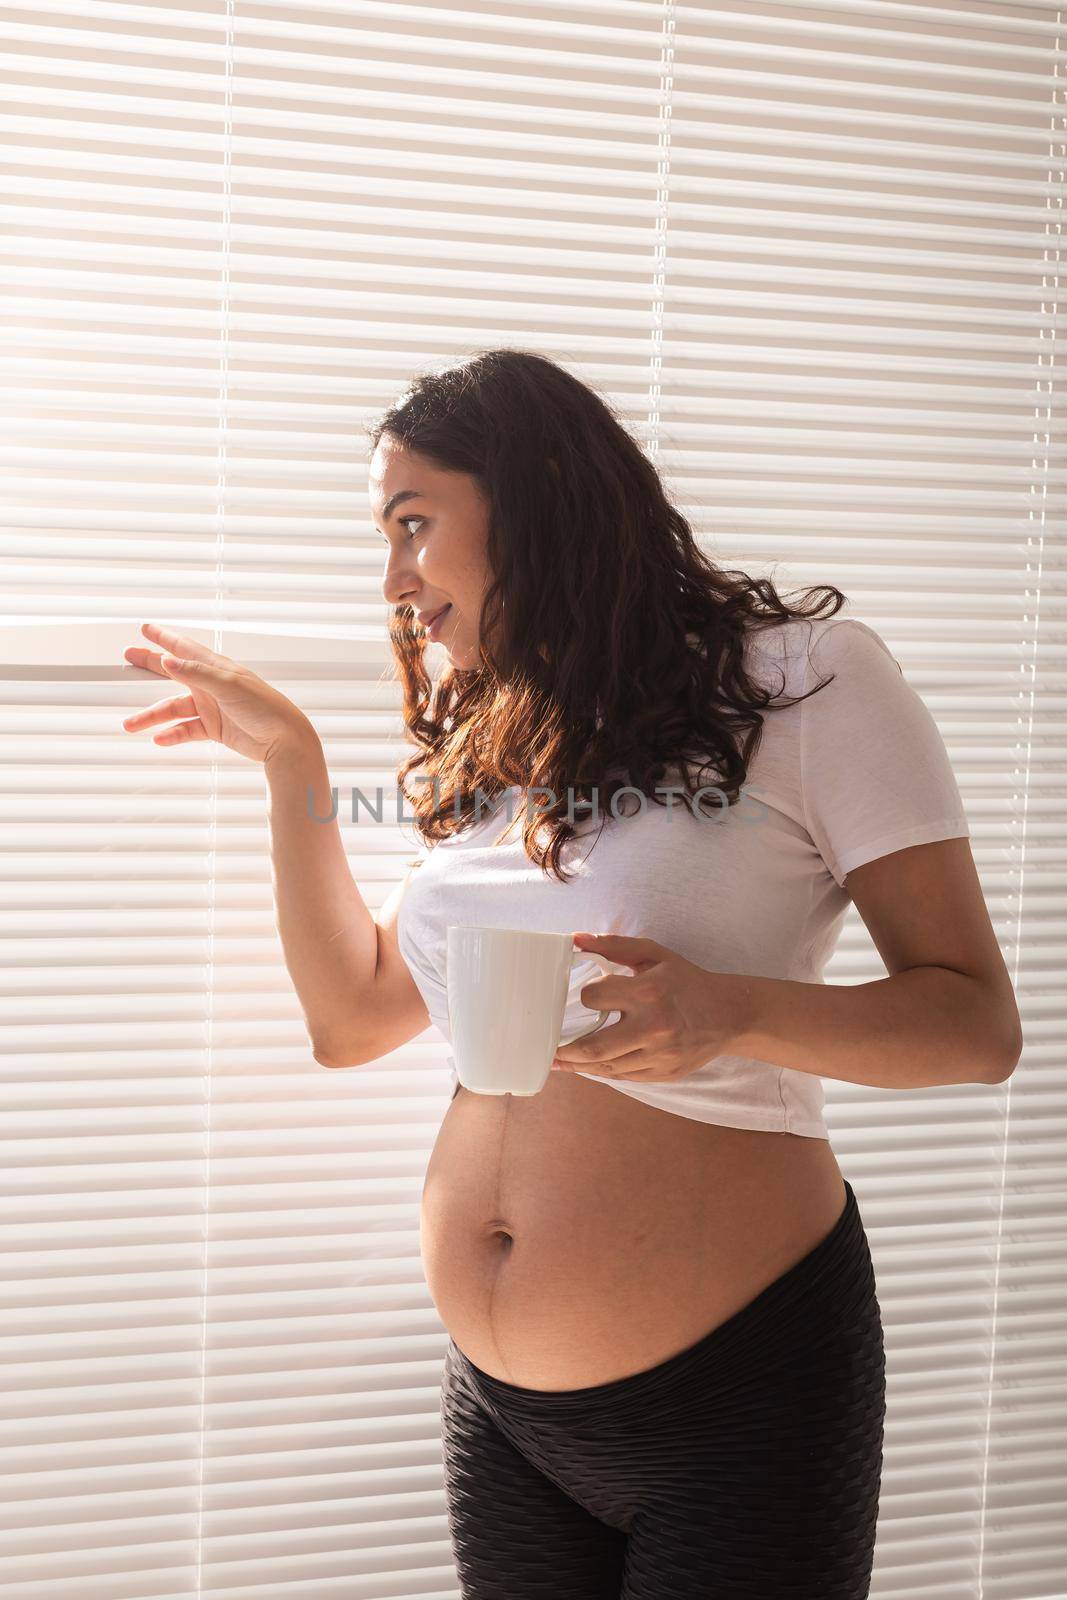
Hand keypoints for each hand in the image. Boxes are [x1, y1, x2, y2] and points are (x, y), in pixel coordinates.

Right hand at [120, 621, 316, 765]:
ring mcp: (212, 707)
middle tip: (129, 657)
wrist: (284, 741)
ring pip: (174, 708)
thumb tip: (168, 659)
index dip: (165, 638)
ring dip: (153, 716)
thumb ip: (196, 673)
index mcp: (217, 668)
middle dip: (151, 665)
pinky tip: (160, 739)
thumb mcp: (229, 686)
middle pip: (174, 672)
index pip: (185, 648)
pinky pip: (187, 729)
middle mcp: (212, 685)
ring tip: (131, 724)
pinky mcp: (215, 728)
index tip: (146, 628)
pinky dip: (173, 734)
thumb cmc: (265, 708)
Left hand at [551, 932, 744, 1083]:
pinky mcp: (664, 1074)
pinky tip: (588, 1066)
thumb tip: (575, 940)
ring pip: (606, 1067)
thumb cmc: (686, 981)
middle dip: (564, 1050)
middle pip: (593, 1047)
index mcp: (648, 993)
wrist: (728, 1014)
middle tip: (547, 1048)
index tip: (581, 996)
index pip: (594, 998)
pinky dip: (602, 1072)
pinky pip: (623, 1077)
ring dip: (579, 1065)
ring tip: (560, 1060)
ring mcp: (659, 1056)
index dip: (584, 997)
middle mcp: (653, 1028)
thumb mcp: (654, 955)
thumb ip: (614, 945)